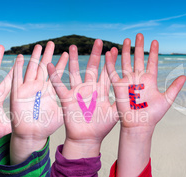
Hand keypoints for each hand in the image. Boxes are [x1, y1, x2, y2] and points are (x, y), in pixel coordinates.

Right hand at [9, 41, 67, 164]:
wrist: (31, 135)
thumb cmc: (46, 126)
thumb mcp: (62, 113)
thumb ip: (71, 104)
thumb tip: (88, 100)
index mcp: (51, 91)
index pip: (59, 73)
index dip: (63, 63)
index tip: (69, 51)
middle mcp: (40, 87)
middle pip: (45, 67)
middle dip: (48, 55)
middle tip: (52, 43)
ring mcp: (29, 89)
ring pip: (32, 69)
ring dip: (35, 58)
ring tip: (38, 46)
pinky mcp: (18, 94)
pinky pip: (17, 79)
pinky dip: (18, 68)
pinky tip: (20, 58)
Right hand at [47, 39, 118, 158]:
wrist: (86, 138)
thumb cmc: (101, 127)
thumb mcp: (115, 114)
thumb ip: (122, 102)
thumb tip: (135, 92)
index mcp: (102, 91)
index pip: (107, 72)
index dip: (110, 61)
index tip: (114, 49)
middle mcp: (90, 88)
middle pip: (92, 67)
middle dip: (95, 55)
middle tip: (98, 41)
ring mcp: (78, 92)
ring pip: (75, 72)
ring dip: (74, 60)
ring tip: (72, 47)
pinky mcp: (67, 98)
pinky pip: (59, 85)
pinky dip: (54, 76)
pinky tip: (50, 65)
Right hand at [106, 33, 185, 130]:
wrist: (139, 124)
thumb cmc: (152, 115)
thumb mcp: (166, 100)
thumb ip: (174, 87)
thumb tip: (184, 76)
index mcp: (150, 80)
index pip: (152, 62)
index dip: (153, 52)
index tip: (155, 41)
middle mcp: (139, 78)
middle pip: (138, 58)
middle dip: (139, 46)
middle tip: (139, 35)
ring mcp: (128, 81)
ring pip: (126, 62)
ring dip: (126, 51)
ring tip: (126, 40)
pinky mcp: (118, 86)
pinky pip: (113, 72)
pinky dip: (111, 62)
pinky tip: (110, 53)